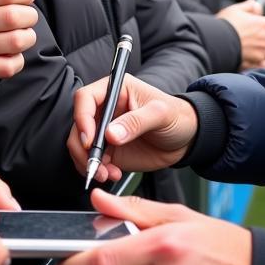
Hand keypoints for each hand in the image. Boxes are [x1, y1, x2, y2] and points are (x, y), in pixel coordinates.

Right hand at [67, 74, 198, 185]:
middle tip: (96, 164)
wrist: (186, 138)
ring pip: (80, 146)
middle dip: (83, 148)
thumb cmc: (177, 117)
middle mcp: (106, 109)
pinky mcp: (108, 150)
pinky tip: (113, 174)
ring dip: (88, 163)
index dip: (82, 118)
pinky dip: (97, 170)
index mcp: (116, 90)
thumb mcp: (161, 114)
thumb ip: (137, 122)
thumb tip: (110, 134)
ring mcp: (104, 130)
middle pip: (78, 125)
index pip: (85, 98)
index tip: (90, 140)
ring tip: (107, 174)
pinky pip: (91, 161)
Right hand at [216, 0, 264, 69]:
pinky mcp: (257, 63)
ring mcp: (262, 51)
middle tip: (259, 40)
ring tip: (262, 52)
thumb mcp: (234, 10)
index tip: (256, 26)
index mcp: (261, 23)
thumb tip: (254, 2)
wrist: (216, 41)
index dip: (263, 24)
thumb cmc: (224, 24)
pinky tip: (258, 61)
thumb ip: (247, 6)